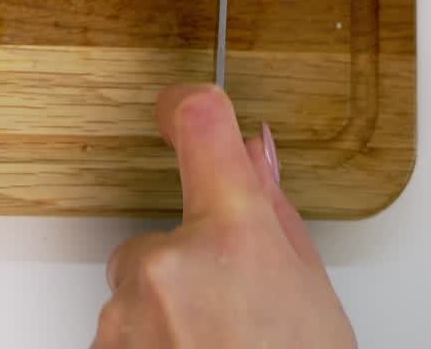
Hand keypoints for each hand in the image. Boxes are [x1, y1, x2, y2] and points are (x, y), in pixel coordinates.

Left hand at [94, 84, 354, 348]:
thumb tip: (253, 153)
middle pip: (158, 236)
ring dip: (165, 316)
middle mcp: (166, 265)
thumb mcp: (310, 295)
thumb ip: (273, 213)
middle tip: (234, 317)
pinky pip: (120, 335)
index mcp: (229, 233)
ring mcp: (127, 318)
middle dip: (186, 267)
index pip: (199, 123)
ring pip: (136, 292)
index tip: (180, 106)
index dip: (188, 105)